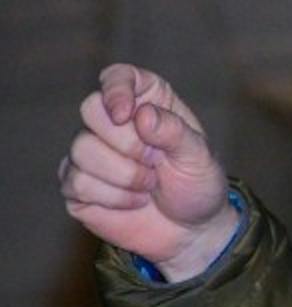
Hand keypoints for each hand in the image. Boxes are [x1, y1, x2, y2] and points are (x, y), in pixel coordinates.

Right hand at [59, 64, 236, 282]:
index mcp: (147, 102)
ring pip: (81, 148)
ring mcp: (91, 153)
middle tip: (155, 161)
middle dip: (127, 142)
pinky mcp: (77, 184)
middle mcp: (113, 122)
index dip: (116, 90)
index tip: (125, 113)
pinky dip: (113, 196)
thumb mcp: (199, 157)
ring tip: (150, 185)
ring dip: (124, 174)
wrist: (190, 230)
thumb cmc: (197, 184)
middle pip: (91, 109)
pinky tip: (134, 201)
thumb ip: (175, 132)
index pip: (117, 76)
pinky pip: (77, 182)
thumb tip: (142, 114)